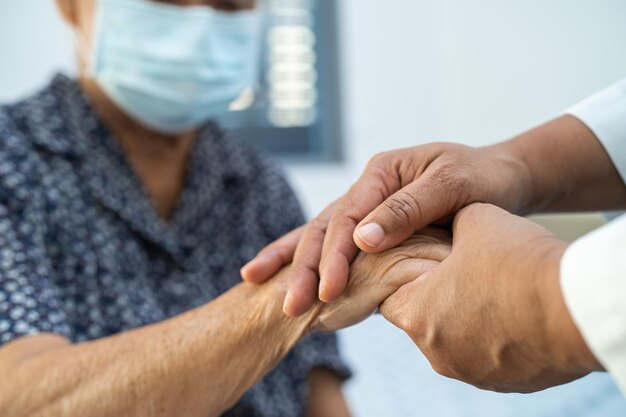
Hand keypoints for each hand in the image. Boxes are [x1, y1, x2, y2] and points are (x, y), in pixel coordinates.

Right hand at [242, 142, 530, 314]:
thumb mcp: (452, 186)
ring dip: (292, 260)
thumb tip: (362, 240)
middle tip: (289, 305)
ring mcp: (367, 206)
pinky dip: (312, 259)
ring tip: (254, 281)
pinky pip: (336, 242)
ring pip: (318, 232)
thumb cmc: (483, 180)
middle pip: (323, 226)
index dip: (334, 256)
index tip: (327, 291)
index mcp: (382, 172)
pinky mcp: (373, 225)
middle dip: (304, 266)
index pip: (346, 216)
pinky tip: (286, 273)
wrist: (502, 179)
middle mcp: (367, 187)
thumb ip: (407, 209)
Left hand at [379, 203, 602, 392]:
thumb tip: (448, 223)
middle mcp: (436, 351)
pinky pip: (489, 357)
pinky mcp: (506, 383)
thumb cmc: (517, 260)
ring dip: (469, 319)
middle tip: (467, 273)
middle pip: (424, 319)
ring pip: (456, 340)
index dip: (408, 275)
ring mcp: (471, 371)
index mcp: (416, 313)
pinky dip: (497, 339)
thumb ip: (449, 222)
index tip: (429, 262)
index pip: (390, 295)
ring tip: (498, 292)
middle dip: (440, 296)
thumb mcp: (474, 220)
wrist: (576, 305)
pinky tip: (518, 314)